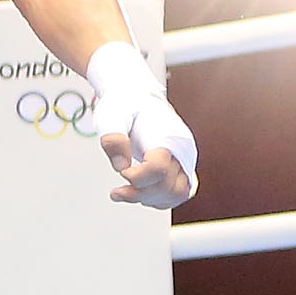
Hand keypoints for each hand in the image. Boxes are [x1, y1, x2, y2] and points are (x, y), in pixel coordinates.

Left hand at [84, 41, 195, 208]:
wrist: (136, 94)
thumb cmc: (125, 104)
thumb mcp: (111, 116)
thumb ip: (114, 140)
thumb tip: (121, 167)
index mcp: (167, 135)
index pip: (158, 169)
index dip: (136, 177)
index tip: (121, 171)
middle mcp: (182, 149)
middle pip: (170, 187)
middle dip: (141, 193)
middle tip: (117, 191)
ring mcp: (185, 158)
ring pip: (178, 194)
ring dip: (151, 200)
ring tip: (125, 193)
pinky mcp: (182, 165)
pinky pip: (179, 192)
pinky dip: (160, 199)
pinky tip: (139, 193)